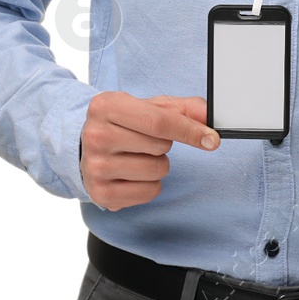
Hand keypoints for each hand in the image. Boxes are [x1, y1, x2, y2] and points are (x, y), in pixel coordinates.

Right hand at [79, 92, 218, 210]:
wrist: (86, 146)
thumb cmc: (123, 123)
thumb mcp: (148, 106)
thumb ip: (182, 108)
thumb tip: (208, 116)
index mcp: (106, 105)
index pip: (158, 121)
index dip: (190, 131)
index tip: (211, 139)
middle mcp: (96, 135)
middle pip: (160, 146)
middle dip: (165, 144)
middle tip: (146, 140)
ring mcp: (95, 166)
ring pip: (157, 171)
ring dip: (159, 165)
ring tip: (138, 156)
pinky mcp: (101, 193)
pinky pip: (150, 192)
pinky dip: (151, 184)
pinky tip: (133, 174)